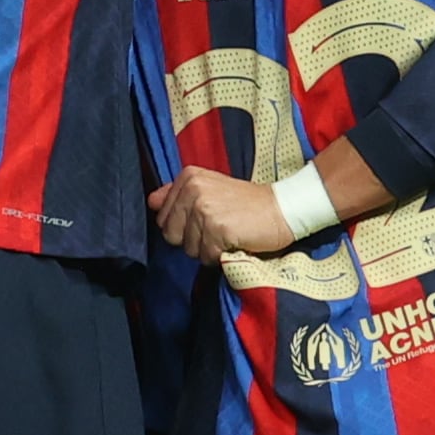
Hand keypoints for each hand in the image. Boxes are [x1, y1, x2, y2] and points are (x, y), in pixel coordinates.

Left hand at [150, 167, 298, 261]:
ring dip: (208, 250)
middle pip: (172, 236)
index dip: (183, 228)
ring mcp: (205, 209)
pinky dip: (221, 257)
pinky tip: (235, 243)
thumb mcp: (209, 189)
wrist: (282, 209)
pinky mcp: (218, 229)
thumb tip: (152, 201)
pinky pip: (207, 257)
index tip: (207, 219)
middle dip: (193, 241)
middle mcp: (193, 189)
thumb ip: (178, 195)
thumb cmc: (246, 204)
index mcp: (188, 177)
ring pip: (189, 249)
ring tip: (228, 234)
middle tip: (218, 229)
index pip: (162, 218)